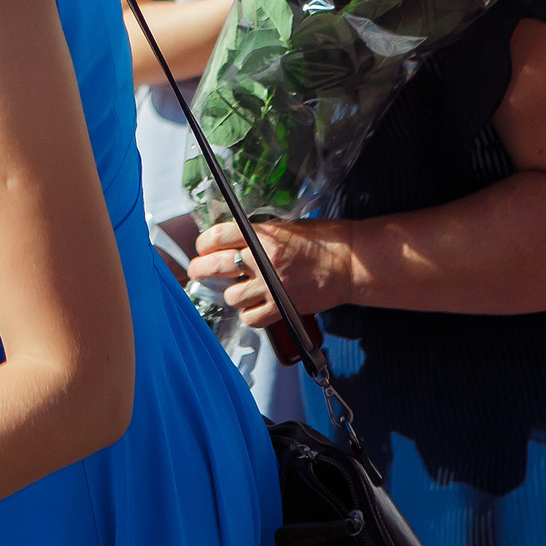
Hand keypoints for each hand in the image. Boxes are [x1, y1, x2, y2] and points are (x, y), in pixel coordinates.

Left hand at [186, 218, 354, 326]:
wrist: (349, 263)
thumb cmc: (322, 241)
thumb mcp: (285, 227)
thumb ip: (257, 235)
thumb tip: (231, 242)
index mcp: (262, 235)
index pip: (217, 236)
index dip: (204, 243)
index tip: (202, 247)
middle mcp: (262, 259)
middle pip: (215, 265)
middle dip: (200, 269)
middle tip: (197, 271)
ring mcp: (270, 286)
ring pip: (231, 296)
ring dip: (232, 294)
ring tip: (239, 290)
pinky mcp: (281, 308)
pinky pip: (250, 317)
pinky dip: (249, 314)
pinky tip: (255, 306)